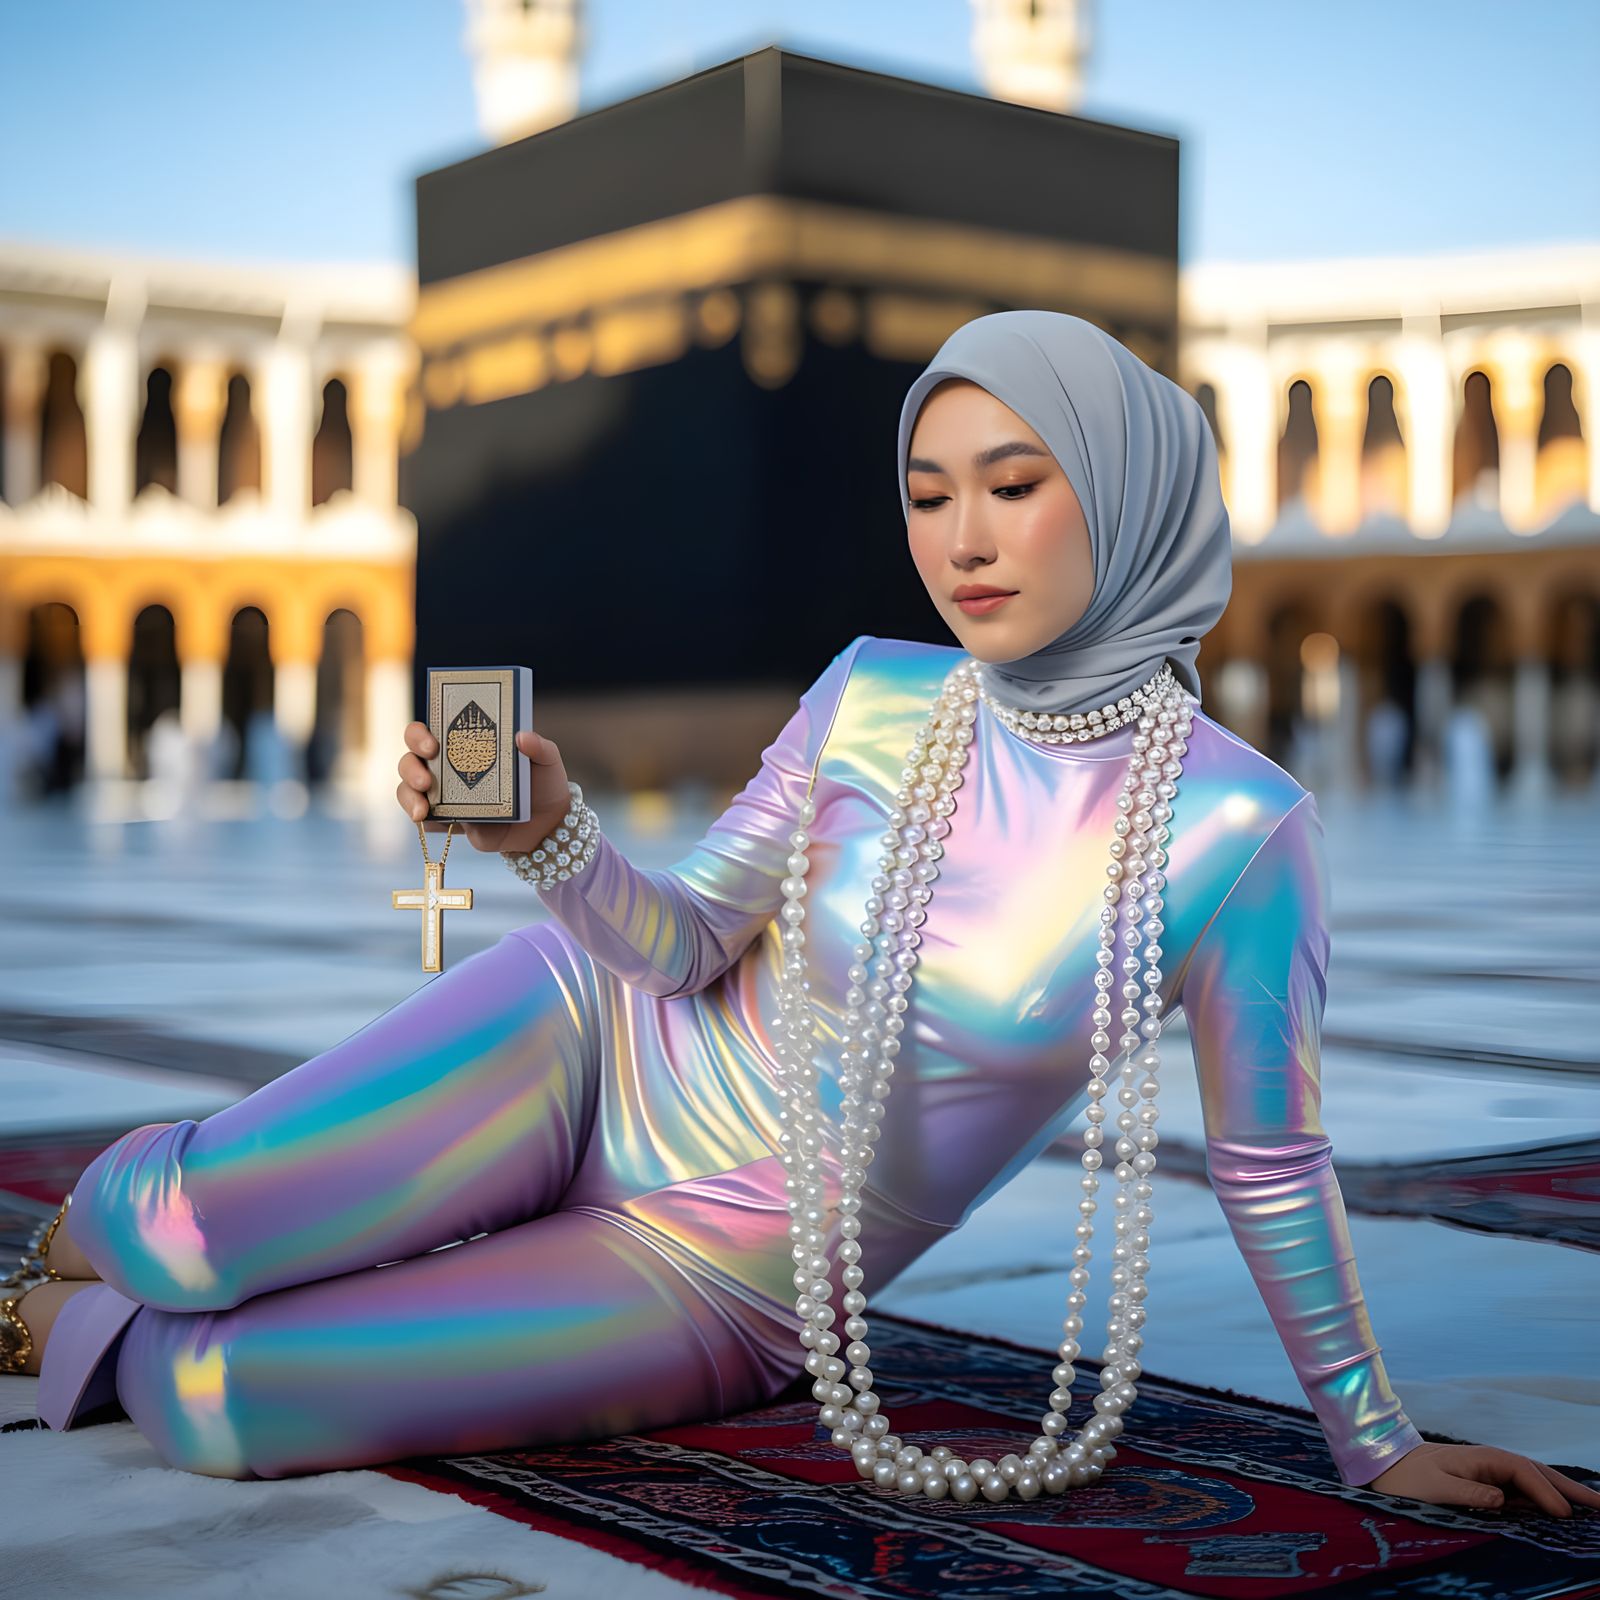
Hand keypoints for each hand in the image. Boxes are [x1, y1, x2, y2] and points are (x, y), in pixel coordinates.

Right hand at [397, 722, 574, 854]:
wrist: (548, 824)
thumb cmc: (542, 783)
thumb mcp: (547, 760)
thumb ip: (539, 746)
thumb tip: (523, 735)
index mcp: (465, 745)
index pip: (430, 731)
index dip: (420, 734)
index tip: (433, 743)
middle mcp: (447, 766)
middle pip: (411, 758)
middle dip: (410, 765)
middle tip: (426, 777)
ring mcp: (444, 794)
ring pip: (408, 788)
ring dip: (408, 794)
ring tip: (422, 808)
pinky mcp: (449, 820)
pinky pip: (422, 817)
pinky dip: (417, 816)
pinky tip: (425, 818)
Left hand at [1369, 1441, 1599, 1516]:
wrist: (1388, 1467)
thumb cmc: (1408, 1478)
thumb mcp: (1434, 1486)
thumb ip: (1467, 1492)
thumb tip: (1502, 1499)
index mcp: (1482, 1457)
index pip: (1523, 1472)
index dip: (1545, 1493)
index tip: (1563, 1515)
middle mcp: (1491, 1462)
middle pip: (1539, 1473)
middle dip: (1570, 1488)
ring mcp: (1492, 1473)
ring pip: (1535, 1482)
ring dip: (1563, 1494)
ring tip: (1593, 1508)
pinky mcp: (1488, 1485)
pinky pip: (1524, 1492)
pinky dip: (1546, 1499)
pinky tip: (1560, 1511)